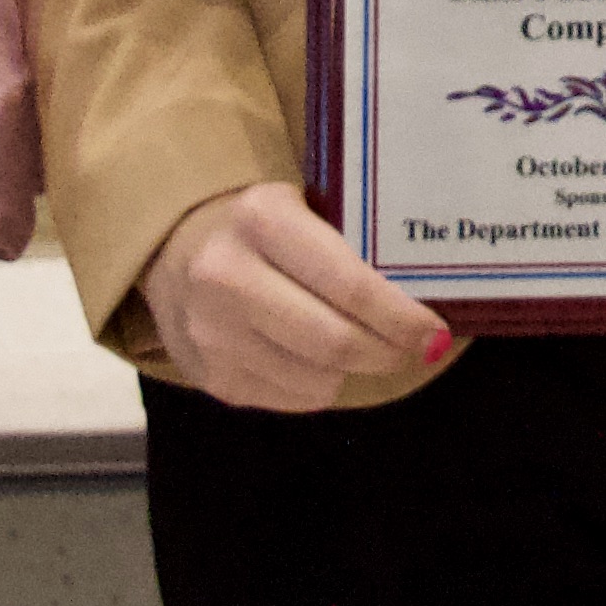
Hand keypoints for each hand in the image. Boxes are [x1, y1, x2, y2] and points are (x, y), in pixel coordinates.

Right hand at [138, 181, 453, 412]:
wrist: (169, 248)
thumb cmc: (257, 225)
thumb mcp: (296, 206)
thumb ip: (347, 244)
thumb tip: (424, 299)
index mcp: (261, 220)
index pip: (349, 284)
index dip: (402, 317)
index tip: (436, 332)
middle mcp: (228, 277)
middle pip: (336, 341)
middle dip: (390, 351)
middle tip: (421, 346)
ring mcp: (213, 334)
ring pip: (318, 379)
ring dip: (354, 368)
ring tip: (358, 340)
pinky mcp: (211, 377)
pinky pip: (293, 399)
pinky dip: (318, 383)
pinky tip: (313, 354)